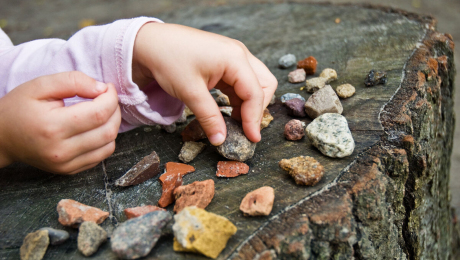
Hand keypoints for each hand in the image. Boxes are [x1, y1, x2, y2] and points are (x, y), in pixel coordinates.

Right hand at [0, 72, 120, 173]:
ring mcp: (66, 165)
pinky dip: (105, 140)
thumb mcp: (40, 85)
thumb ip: (72, 81)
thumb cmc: (19, 108)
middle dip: (115, 110)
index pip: (99, 113)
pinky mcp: (69, 171)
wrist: (2, 137)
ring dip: (113, 125)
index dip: (111, 97)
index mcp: (53, 127)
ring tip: (102, 111)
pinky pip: (102, 156)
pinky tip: (95, 127)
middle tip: (107, 98)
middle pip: (108, 130)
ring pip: (109, 145)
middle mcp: (61, 151)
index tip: (107, 87)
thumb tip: (101, 88)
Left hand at [132, 23, 276, 144]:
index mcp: (235, 58)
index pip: (255, 93)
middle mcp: (239, 54)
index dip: (254, 119)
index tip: (251, 139)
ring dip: (248, 103)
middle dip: (257, 108)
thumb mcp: (190, 93)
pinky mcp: (224, 60)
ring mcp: (233, 55)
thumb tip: (220, 140)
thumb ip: (210, 118)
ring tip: (235, 123)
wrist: (149, 42)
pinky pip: (241, 81)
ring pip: (254, 83)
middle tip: (244, 129)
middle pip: (264, 84)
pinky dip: (238, 97)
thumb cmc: (168, 61)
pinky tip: (228, 110)